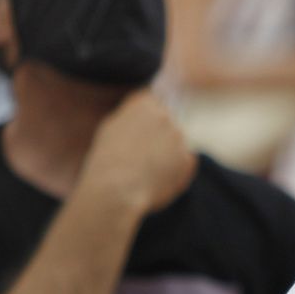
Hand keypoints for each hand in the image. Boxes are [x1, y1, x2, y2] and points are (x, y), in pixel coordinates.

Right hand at [80, 90, 196, 215]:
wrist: (116, 189)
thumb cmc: (106, 159)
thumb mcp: (111, 127)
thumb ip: (132, 115)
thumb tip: (147, 109)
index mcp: (145, 104)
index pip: (154, 104)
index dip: (145, 123)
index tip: (137, 138)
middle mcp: (166, 116)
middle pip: (166, 126)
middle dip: (157, 140)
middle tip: (138, 158)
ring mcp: (180, 138)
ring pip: (175, 146)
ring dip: (164, 157)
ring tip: (142, 172)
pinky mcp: (188, 160)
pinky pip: (182, 165)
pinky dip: (172, 173)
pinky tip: (154, 181)